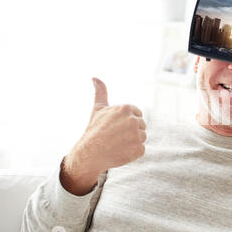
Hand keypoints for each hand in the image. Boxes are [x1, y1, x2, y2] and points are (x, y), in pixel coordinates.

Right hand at [61, 77, 146, 194]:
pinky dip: (132, 152)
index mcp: (127, 108)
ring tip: (118, 144)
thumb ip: (101, 92)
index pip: (137, 114)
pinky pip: (141, 149)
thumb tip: (94, 77)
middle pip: (141, 126)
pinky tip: (121, 152)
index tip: (116, 126)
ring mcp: (137, 136)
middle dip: (130, 131)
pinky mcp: (139, 149)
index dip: (126, 121)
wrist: (90, 153)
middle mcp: (133, 120)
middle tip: (116, 136)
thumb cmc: (94, 130)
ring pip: (142, 137)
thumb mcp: (98, 108)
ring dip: (132, 141)